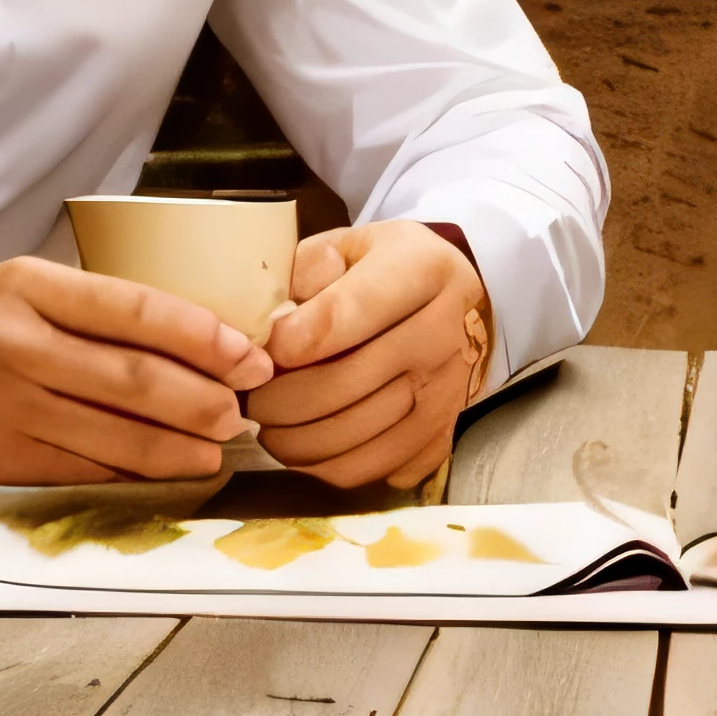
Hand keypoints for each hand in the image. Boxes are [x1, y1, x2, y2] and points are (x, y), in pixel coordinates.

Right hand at [0, 257, 273, 484]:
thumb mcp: (25, 284)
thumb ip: (96, 304)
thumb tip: (198, 333)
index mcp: (29, 288)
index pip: (132, 309)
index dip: (199, 335)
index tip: (246, 353)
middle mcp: (16, 346)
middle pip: (130, 378)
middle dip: (202, 398)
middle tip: (245, 407)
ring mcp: (6, 407)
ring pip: (112, 433)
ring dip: (178, 444)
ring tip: (220, 444)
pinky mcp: (0, 458)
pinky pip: (83, 467)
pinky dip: (135, 470)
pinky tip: (171, 466)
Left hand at [250, 220, 492, 490]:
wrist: (465, 304)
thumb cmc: (391, 270)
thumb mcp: (350, 245)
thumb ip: (304, 272)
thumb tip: (266, 327)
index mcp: (419, 271)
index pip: (337, 319)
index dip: (284, 343)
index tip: (262, 351)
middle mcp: (442, 333)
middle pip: (340, 386)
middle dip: (278, 401)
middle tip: (251, 400)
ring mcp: (447, 391)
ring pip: (354, 437)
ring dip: (295, 443)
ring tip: (271, 428)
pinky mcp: (443, 435)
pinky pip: (374, 470)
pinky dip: (329, 468)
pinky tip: (309, 448)